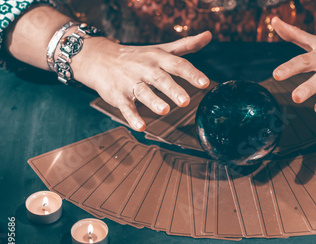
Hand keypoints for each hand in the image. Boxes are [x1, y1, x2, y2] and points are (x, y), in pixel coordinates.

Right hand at [73, 31, 212, 130]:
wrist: (99, 58)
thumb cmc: (137, 56)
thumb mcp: (161, 49)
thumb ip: (185, 45)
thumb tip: (208, 35)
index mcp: (158, 58)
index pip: (177, 64)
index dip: (192, 74)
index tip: (205, 83)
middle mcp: (145, 69)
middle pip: (161, 79)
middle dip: (173, 89)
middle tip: (185, 101)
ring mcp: (130, 82)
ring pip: (143, 92)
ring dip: (153, 101)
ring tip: (164, 110)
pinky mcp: (118, 95)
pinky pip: (126, 107)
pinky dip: (132, 117)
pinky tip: (141, 126)